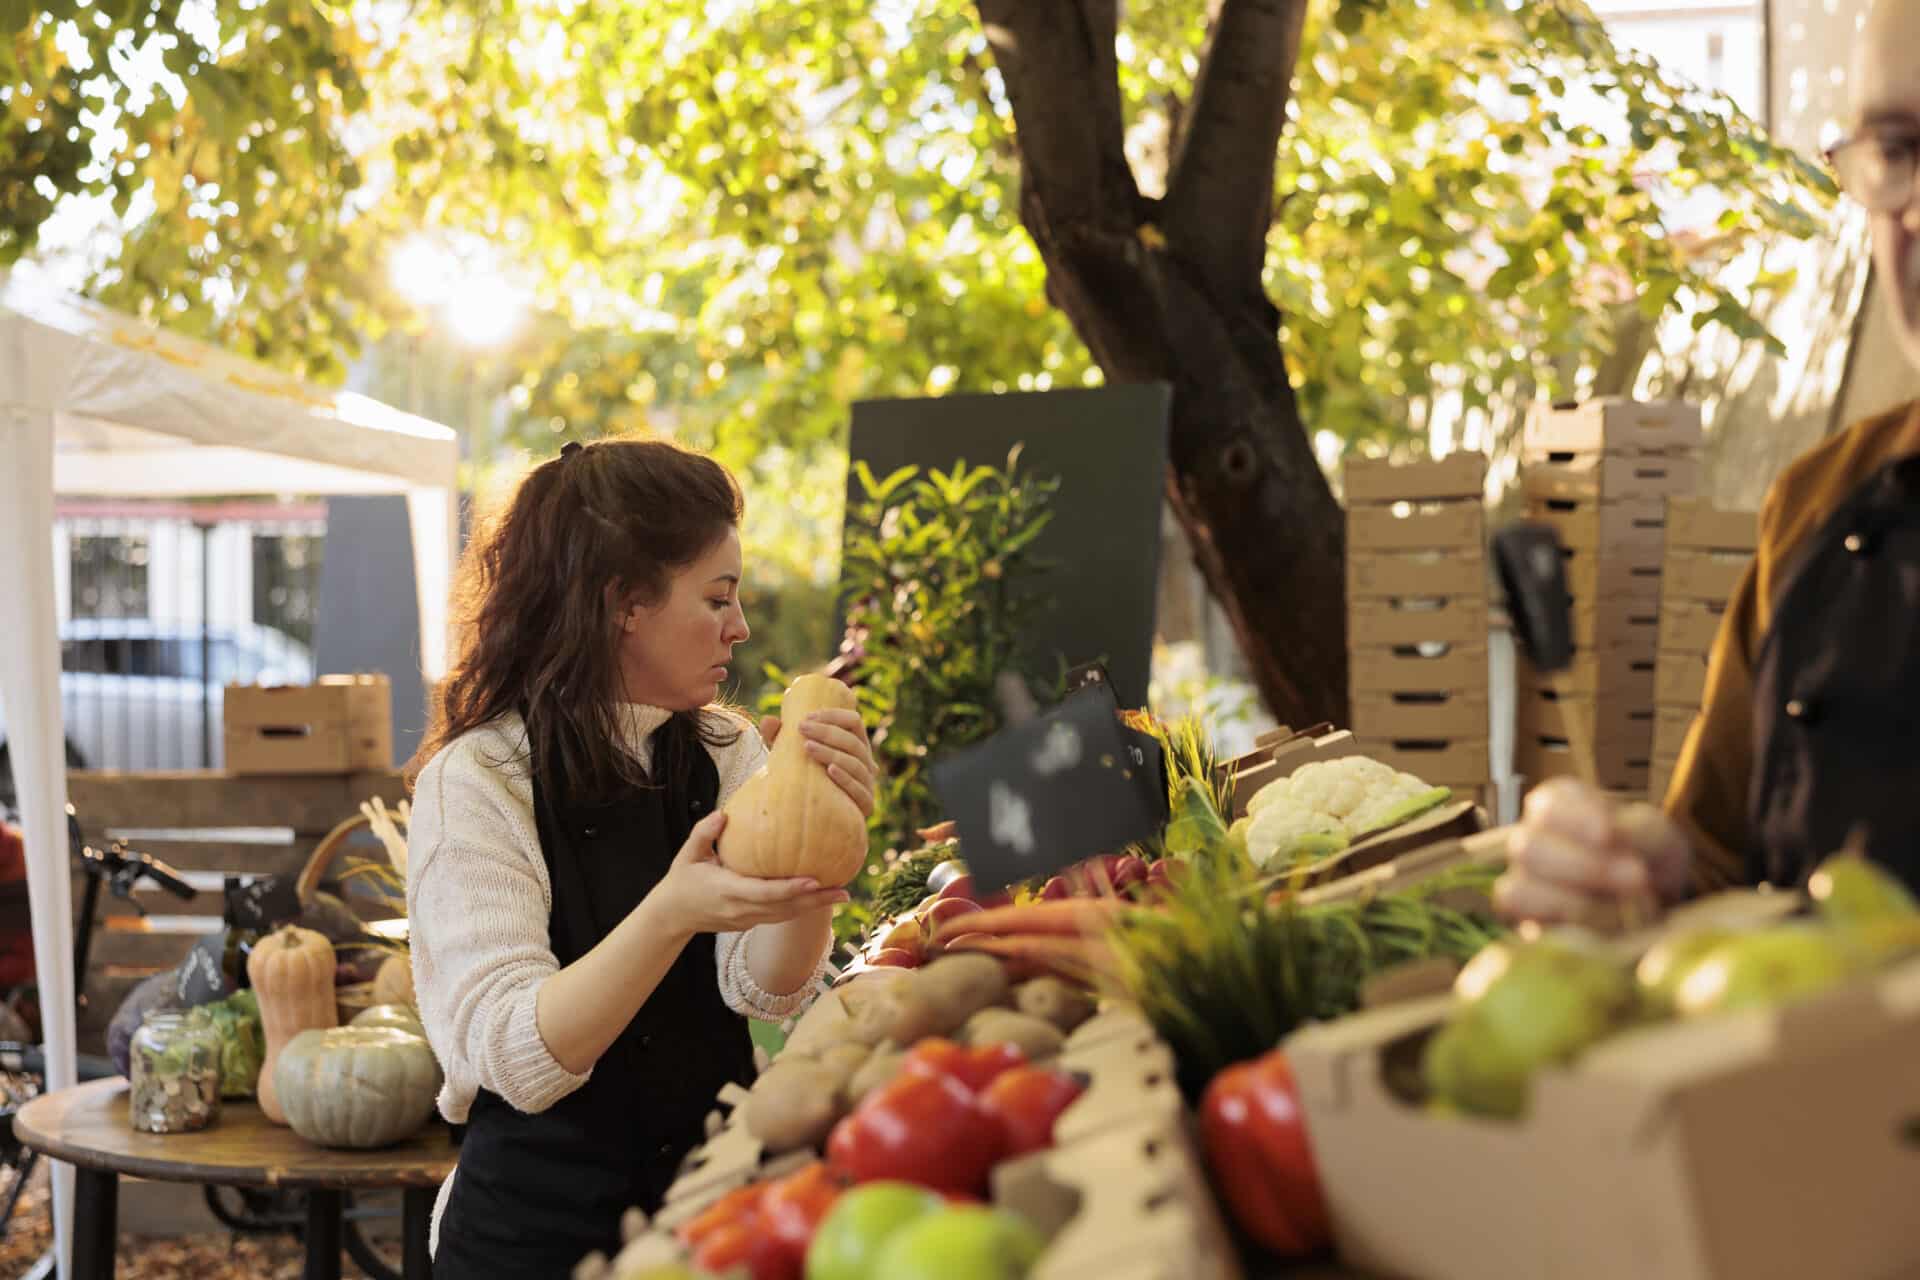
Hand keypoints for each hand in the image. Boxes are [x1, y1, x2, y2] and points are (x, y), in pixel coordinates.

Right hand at [655, 811, 849, 933]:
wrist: (672, 916)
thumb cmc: (681, 880)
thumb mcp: (687, 854)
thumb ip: (704, 832)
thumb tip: (724, 813)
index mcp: (728, 891)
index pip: (765, 892)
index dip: (791, 888)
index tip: (815, 881)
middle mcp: (742, 909)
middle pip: (786, 908)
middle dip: (816, 901)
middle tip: (845, 892)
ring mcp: (747, 919)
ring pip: (787, 915)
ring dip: (815, 907)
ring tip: (843, 895)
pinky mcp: (751, 923)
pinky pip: (781, 916)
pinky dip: (802, 907)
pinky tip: (821, 897)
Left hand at [760, 706, 877, 817]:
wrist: (813, 818)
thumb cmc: (803, 779)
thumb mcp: (789, 756)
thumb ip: (778, 738)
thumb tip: (767, 720)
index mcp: (854, 744)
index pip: (853, 721)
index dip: (834, 716)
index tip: (808, 717)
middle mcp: (865, 762)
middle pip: (853, 741)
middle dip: (827, 732)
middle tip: (802, 729)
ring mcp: (868, 783)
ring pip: (855, 763)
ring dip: (831, 752)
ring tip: (807, 747)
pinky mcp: (866, 804)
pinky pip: (859, 790)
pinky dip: (845, 778)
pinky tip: (829, 770)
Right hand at [1494, 779, 1692, 924]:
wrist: (1656, 906)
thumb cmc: (1649, 861)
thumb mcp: (1657, 838)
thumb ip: (1636, 832)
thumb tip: (1609, 836)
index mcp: (1555, 808)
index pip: (1546, 805)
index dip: (1573, 819)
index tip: (1608, 833)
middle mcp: (1530, 842)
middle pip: (1527, 847)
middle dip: (1584, 866)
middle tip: (1637, 878)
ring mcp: (1522, 885)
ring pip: (1518, 890)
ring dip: (1574, 903)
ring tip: (1624, 911)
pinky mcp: (1527, 923)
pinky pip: (1525, 928)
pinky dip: (1562, 927)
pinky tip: (1600, 928)